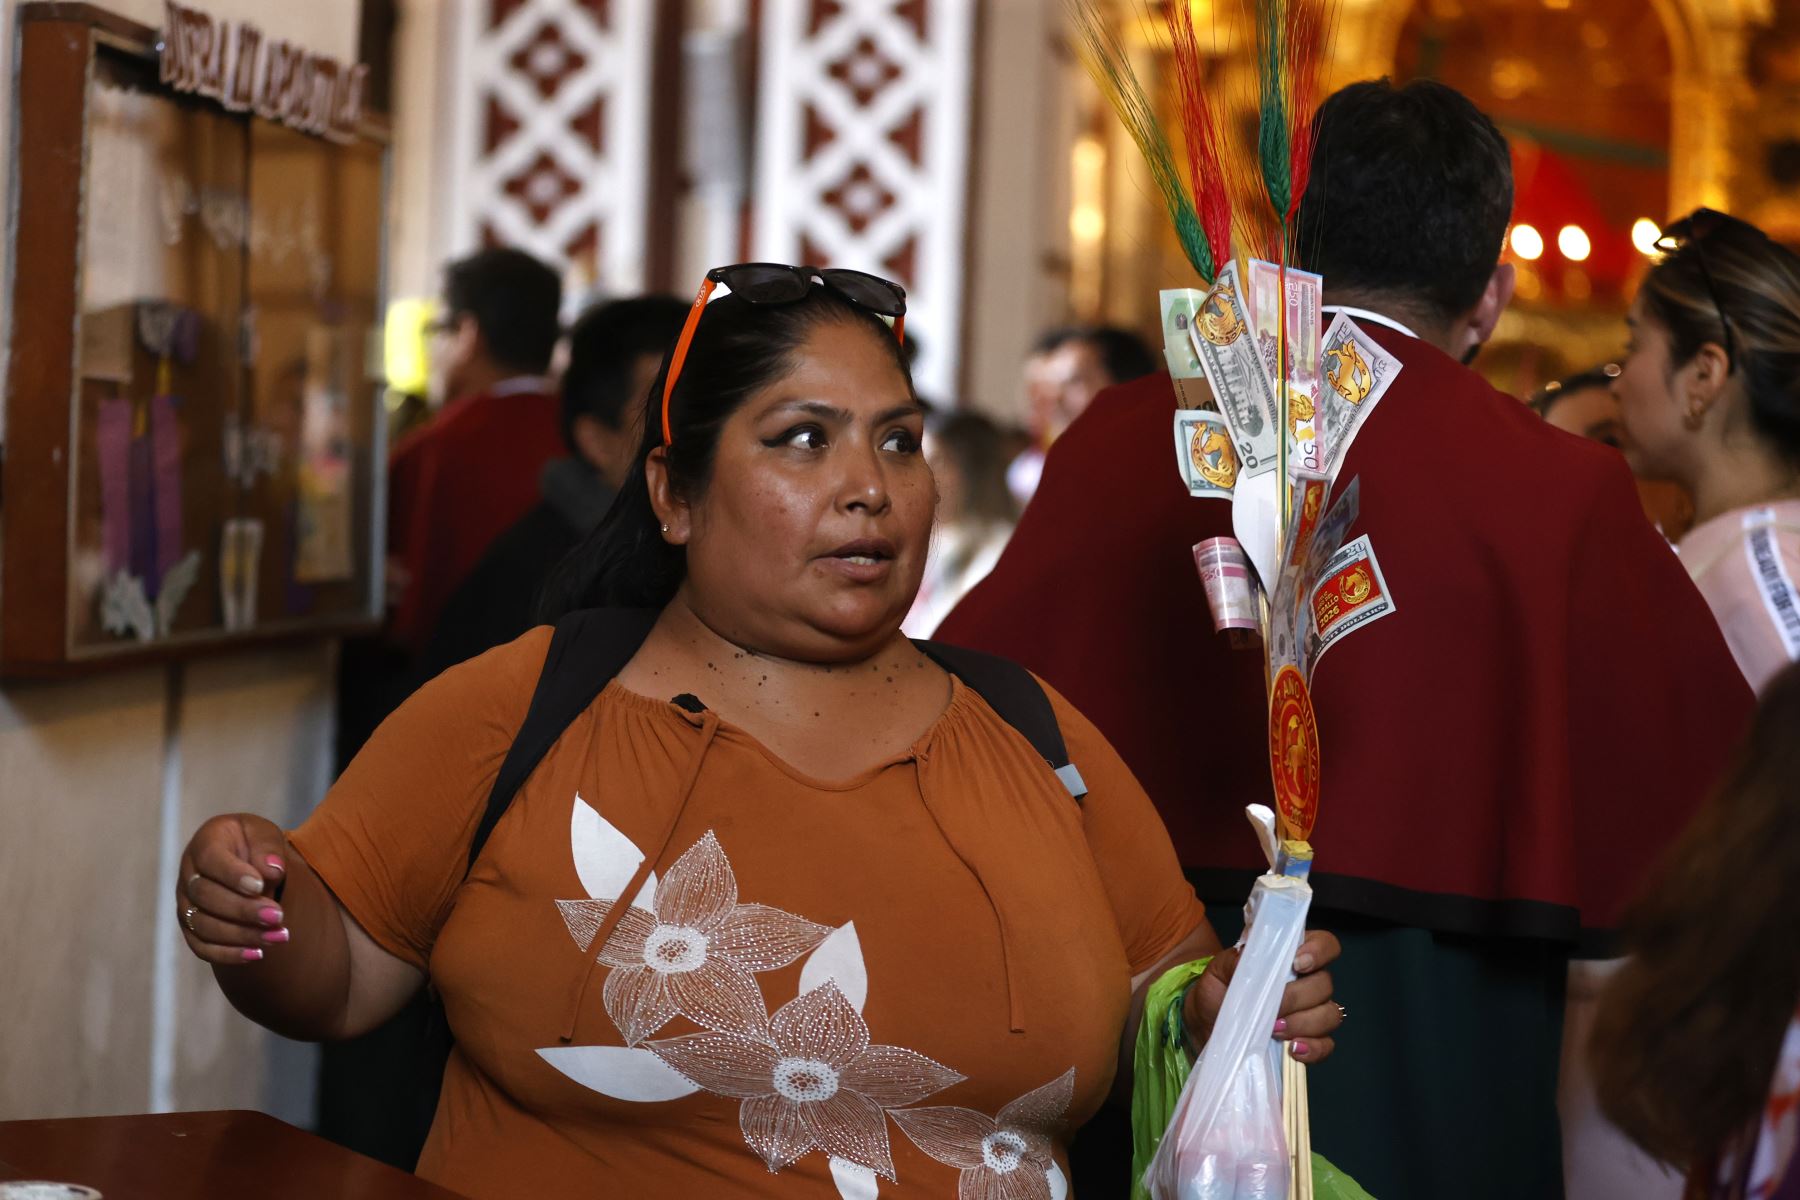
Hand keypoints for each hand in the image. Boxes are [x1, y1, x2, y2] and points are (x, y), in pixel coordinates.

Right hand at [176, 814, 291, 965]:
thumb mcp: (264, 833)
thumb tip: (272, 871)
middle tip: (277, 916)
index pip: (211, 860)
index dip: (233, 875)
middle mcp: (189, 874)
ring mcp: (186, 903)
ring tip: (277, 936)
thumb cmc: (254, 842)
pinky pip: (202, 946)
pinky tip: (257, 954)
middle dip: (243, 910)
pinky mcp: (191, 927)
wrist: (243, 857)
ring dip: (241, 935)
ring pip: (204, 925)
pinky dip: (228, 954)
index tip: (260, 886)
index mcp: (205, 843)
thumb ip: (267, 847)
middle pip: (206, 897)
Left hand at [1183, 929, 1342, 1063]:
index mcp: (1289, 957)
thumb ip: (1234, 961)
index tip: (1297, 964)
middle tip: (1272, 1010)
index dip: (1319, 951)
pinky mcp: (1310, 1041)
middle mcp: (1307, 982)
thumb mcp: (1218, 972)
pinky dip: (1313, 1048)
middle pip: (1325, 984)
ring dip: (1303, 1023)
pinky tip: (1292, 1049)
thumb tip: (1250, 956)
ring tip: (1274, 1030)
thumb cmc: (1217, 993)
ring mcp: (1312, 1013)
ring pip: (1329, 1014)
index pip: (1324, 944)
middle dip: (1297, 998)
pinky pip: (1326, 1045)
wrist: (1208, 1027)